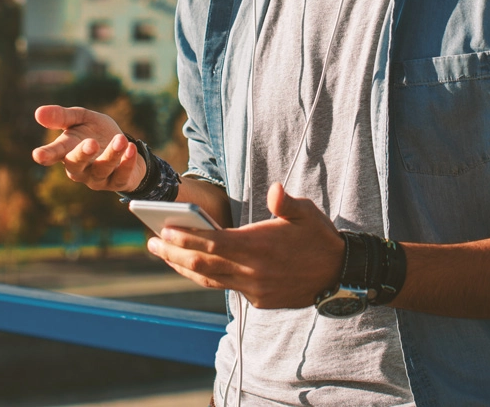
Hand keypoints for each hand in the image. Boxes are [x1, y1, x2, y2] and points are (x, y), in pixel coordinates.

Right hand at [31, 105, 145, 192]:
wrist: (123, 144)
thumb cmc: (95, 132)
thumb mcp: (80, 118)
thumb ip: (62, 116)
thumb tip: (38, 113)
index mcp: (67, 151)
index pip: (54, 153)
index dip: (47, 154)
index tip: (38, 155)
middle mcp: (79, 168)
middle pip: (76, 164)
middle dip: (83, 154)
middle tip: (91, 143)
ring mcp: (98, 178)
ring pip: (102, 170)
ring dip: (111, 155)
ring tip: (120, 139)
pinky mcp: (118, 182)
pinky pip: (121, 176)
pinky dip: (127, 163)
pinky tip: (131, 149)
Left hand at [146, 183, 344, 308]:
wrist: (339, 274)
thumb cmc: (319, 237)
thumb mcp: (306, 213)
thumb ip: (285, 203)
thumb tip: (275, 189)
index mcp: (258, 246)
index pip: (212, 242)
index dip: (185, 237)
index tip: (162, 230)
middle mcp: (252, 270)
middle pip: (202, 264)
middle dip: (173, 254)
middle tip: (150, 243)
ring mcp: (254, 288)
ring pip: (209, 280)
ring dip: (183, 267)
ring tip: (165, 255)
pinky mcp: (259, 300)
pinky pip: (227, 287)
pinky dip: (207, 277)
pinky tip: (195, 267)